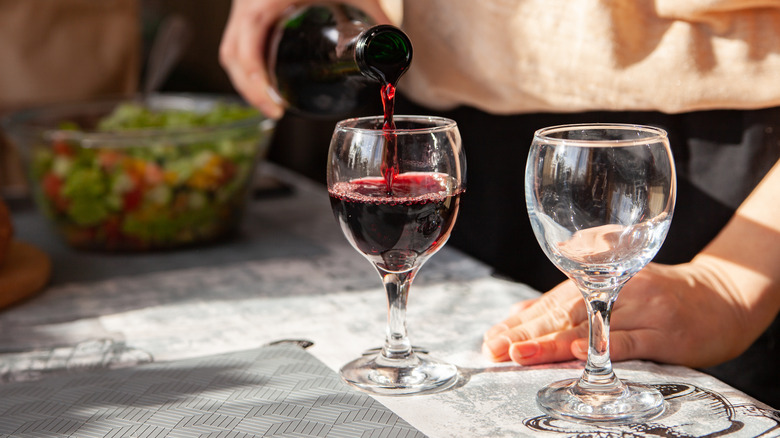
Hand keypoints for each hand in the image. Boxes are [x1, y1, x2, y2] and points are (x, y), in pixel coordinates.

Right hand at [219, 0, 391, 118]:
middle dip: (250, 89)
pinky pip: (240, 36)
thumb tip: (399, 56)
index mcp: (259, 2)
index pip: (242, 51)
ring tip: (275, 101)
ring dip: (249, 76)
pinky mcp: (253, 5)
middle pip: (231, 55)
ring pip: (232, 46)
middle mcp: (246, 3)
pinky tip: (272, 75)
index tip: (276, 108)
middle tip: (277, 112)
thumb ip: (378, 17)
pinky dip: (251, 59)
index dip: (254, 85)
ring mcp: (246, 4)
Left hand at [482, 261, 762, 368]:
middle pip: (565, 310)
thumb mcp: (614, 283)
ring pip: (591, 325)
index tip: (494, 335)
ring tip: (520, 352)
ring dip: (551, 342)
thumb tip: (523, 312)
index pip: (552, 298)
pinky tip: (576, 350)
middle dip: (527, 331)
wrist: (721, 298)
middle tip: (497, 346)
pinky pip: (632, 339)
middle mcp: (617, 287)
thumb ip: (570, 295)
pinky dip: (603, 344)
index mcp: (601, 275)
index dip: (522, 318)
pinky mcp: (667, 332)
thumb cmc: (657, 295)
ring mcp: (642, 308)